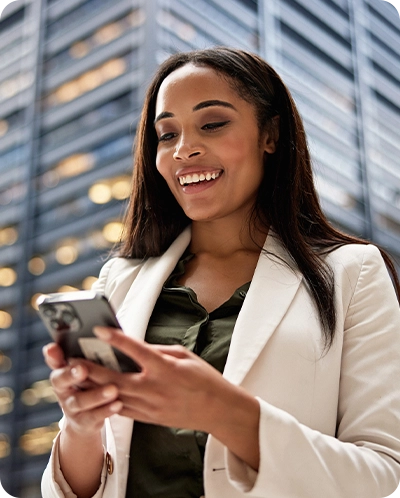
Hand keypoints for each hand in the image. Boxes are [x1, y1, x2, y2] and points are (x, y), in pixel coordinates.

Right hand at [42, 343, 122, 436]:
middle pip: (62, 380)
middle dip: (71, 374)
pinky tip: (118, 403)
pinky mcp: (84, 422)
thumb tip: (100, 330)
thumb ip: (87, 352)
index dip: (52, 355)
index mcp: (62, 371)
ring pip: (80, 401)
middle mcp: (63, 389)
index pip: (54, 360)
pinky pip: (94, 417)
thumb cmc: (89, 383)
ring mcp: (71, 407)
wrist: (85, 419)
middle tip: (83, 368)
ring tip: (113, 389)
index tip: (54, 347)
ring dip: (96, 395)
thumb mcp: (85, 366)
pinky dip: (105, 410)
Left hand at [71, 326, 231, 432]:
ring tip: (77, 377)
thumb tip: (136, 347)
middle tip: (72, 359)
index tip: (99, 330)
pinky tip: (95, 393)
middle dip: (90, 369)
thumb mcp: (184, 355)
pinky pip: (122, 410)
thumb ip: (158, 350)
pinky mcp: (148, 418)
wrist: (216, 410)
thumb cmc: (203, 378)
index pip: (136, 351)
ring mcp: (150, 406)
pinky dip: (107, 400)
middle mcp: (154, 388)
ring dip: (93, 387)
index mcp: (165, 368)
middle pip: (115, 379)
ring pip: (114, 397)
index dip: (116, 339)